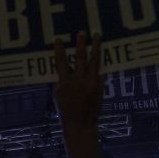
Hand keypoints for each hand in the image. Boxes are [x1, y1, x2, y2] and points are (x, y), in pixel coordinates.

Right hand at [53, 32, 103, 157]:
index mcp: (64, 83)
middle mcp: (78, 81)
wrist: (80, 124)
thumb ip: (60, 82)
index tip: (58, 40)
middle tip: (82, 32)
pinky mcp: (100, 87)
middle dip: (80, 44)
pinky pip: (100, 72)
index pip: (60, 63)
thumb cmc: (66, 111)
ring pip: (94, 61)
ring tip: (97, 36)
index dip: (59, 51)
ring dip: (95, 47)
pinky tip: (101, 56)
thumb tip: (62, 70)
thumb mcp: (57, 96)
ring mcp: (90, 83)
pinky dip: (100, 65)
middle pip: (79, 58)